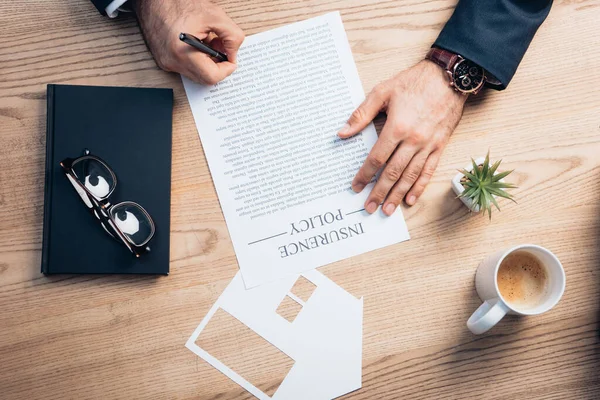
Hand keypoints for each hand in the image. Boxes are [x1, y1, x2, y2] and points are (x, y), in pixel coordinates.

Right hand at [134, 0, 244, 84]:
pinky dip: (196, 59)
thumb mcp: (215, 16)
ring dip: (207, 62)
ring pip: (196, 74)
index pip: (211, 77)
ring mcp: (167, 63)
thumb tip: (234, 54)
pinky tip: (196, 42)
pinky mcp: (164, 61)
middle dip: (217, 65)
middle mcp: (172, 62)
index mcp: (183, 52)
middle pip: (204, 78)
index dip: (226, 70)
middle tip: (219, 46)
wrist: (155, 0)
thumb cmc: (179, 3)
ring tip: (206, 41)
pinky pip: (186, 68)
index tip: (231, 60)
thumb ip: (232, 37)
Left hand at [338, 60, 466, 214]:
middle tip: (369, 207)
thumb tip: (342, 132)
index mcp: (397, 128)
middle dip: (379, 192)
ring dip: (397, 195)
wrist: (449, 76)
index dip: (364, 175)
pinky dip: (419, 187)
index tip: (356, 187)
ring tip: (386, 210)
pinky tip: (410, 199)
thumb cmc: (414, 82)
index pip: (376, 159)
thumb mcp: (383, 92)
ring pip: (410, 176)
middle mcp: (413, 140)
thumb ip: (361, 114)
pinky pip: (429, 171)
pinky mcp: (441, 146)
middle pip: (392, 173)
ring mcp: (428, 145)